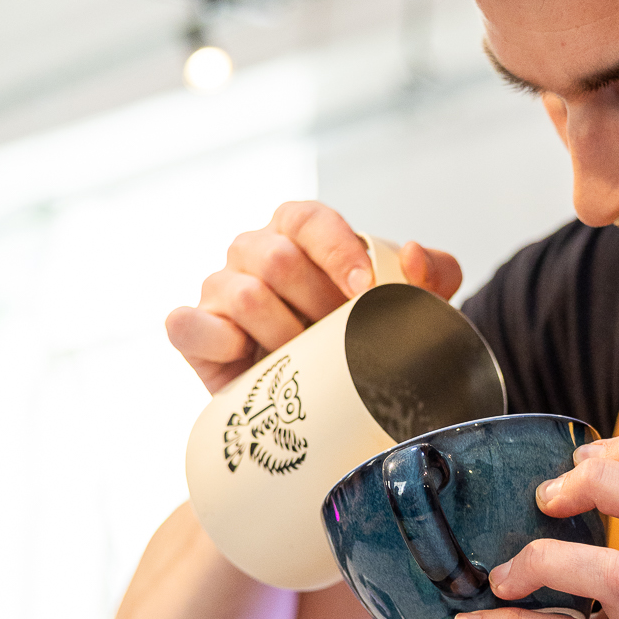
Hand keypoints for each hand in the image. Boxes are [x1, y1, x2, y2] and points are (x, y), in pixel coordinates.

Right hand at [166, 203, 462, 392]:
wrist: (323, 399)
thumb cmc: (362, 336)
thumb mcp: (412, 303)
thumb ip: (432, 272)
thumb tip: (410, 255)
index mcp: (298, 230)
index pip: (309, 219)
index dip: (336, 249)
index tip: (363, 288)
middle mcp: (253, 252)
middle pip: (276, 259)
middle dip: (315, 305)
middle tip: (341, 339)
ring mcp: (219, 289)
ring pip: (242, 294)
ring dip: (281, 333)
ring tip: (304, 361)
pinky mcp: (193, 331)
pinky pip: (186, 324)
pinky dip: (218, 341)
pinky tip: (247, 357)